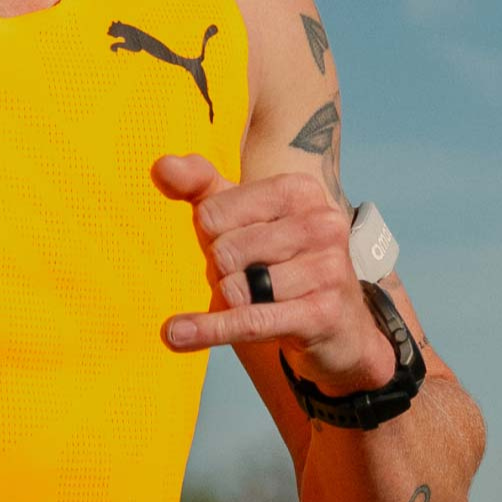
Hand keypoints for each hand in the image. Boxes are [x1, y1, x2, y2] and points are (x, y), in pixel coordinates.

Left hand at [150, 154, 394, 393]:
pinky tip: (175, 335)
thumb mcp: (238, 217)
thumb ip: (198, 185)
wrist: (339, 327)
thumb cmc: (278, 262)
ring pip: (235, 288)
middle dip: (221, 272)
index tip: (238, 244)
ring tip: (256, 299)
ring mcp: (328, 269)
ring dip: (230, 301)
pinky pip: (248, 320)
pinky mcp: (322, 314)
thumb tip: (162, 167)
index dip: (210, 238)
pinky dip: (209, 330)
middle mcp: (322, 223)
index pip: (211, 213)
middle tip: (248, 278)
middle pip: (223, 252)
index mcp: (299, 190)